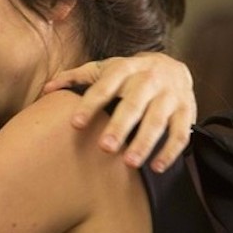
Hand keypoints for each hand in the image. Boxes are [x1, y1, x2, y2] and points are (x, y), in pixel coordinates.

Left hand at [42, 52, 195, 172]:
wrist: (173, 65)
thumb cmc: (128, 73)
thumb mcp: (104, 69)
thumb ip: (75, 77)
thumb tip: (46, 89)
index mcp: (126, 68)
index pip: (106, 85)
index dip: (91, 104)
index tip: (76, 124)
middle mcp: (149, 79)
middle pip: (134, 104)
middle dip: (120, 126)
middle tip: (105, 148)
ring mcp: (171, 95)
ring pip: (158, 120)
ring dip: (145, 142)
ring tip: (130, 163)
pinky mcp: (187, 110)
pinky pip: (181, 133)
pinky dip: (170, 151)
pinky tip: (157, 167)